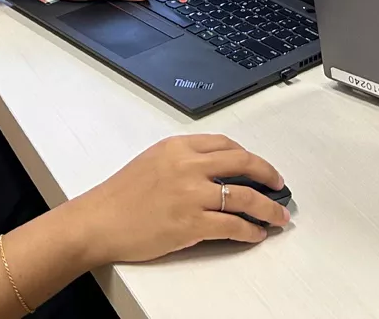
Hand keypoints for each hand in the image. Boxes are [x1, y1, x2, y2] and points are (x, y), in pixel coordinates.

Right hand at [64, 135, 290, 264]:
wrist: (98, 221)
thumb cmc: (120, 196)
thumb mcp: (152, 161)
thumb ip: (183, 161)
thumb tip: (216, 174)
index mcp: (177, 147)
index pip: (225, 144)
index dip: (249, 156)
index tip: (258, 166)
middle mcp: (187, 166)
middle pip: (243, 163)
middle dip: (269, 174)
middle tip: (279, 185)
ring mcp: (191, 195)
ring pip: (245, 197)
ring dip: (268, 208)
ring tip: (278, 217)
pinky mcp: (191, 223)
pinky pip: (233, 226)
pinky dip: (250, 231)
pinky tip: (256, 234)